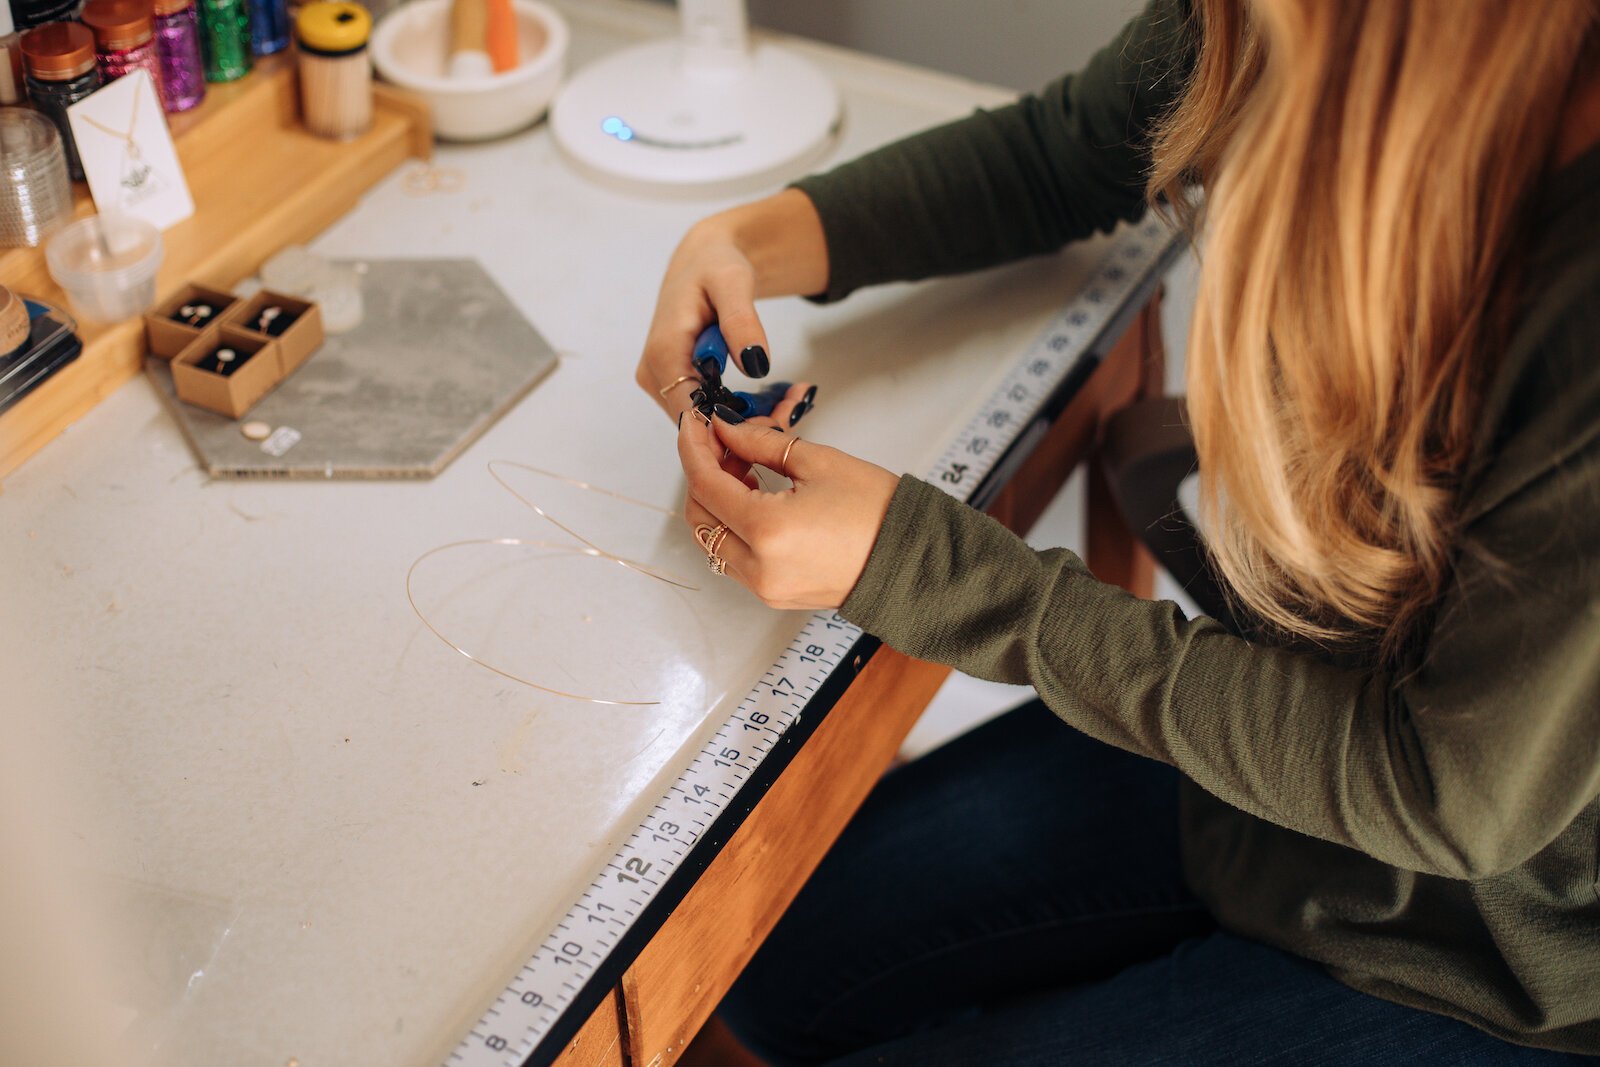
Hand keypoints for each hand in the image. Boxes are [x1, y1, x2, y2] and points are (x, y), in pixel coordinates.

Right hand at [636, 189, 828, 420]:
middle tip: (794, 408)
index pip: (692, 410)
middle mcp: (654, 375)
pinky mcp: (673, 386)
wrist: (703, 261)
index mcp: (663, 352)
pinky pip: (706, 411)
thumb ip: (742, 322)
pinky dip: (739, 412)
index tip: (776, 420)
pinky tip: (770, 399)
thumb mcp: (733, 282)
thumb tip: (755, 364)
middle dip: (746, 424)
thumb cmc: (715, 265)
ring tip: (789, 402)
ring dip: (746, 420)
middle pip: (699, 421)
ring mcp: (661, 383)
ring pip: (704, 422)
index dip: (732, 425)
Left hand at [679, 411, 898, 610]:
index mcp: (767, 531)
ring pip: (713, 539)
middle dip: (702, 473)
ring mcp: (765, 587)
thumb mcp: (818, 462)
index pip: (705, 484)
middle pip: (700, 516)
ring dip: (716, 500)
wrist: (915, 560)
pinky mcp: (775, 594)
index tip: (694, 422)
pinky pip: (734, 557)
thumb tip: (728, 431)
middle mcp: (759, 567)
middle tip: (721, 441)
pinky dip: (733, 525)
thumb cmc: (879, 513)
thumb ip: (760, 445)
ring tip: (742, 466)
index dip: (694, 447)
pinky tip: (754, 496)